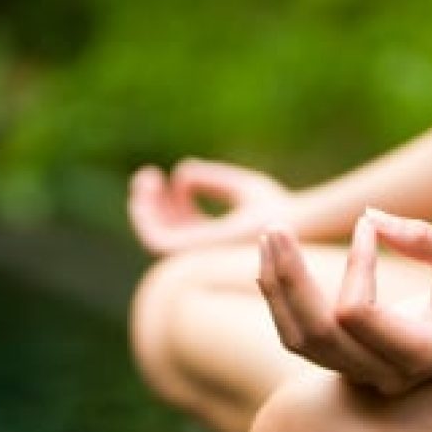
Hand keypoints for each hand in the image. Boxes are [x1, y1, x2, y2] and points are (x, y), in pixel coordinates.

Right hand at [128, 158, 289, 254]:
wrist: (288, 223)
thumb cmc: (276, 209)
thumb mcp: (241, 188)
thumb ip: (213, 181)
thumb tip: (182, 174)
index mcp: (216, 242)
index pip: (183, 225)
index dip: (169, 202)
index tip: (164, 176)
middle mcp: (203, 253)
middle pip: (166, 231)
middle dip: (150, 205)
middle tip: (148, 176)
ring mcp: (196, 257)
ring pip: (154, 236)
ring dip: (143, 208)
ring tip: (146, 178)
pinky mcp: (190, 253)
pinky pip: (155, 238)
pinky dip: (146, 215)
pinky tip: (149, 188)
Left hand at [257, 208, 431, 394]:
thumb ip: (429, 239)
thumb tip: (370, 217)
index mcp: (418, 357)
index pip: (357, 314)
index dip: (355, 264)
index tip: (368, 224)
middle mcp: (384, 376)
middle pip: (315, 334)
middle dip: (289, 278)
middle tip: (276, 228)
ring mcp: (361, 375)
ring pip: (297, 339)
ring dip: (277, 287)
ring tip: (269, 238)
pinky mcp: (345, 363)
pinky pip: (298, 336)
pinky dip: (282, 298)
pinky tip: (276, 259)